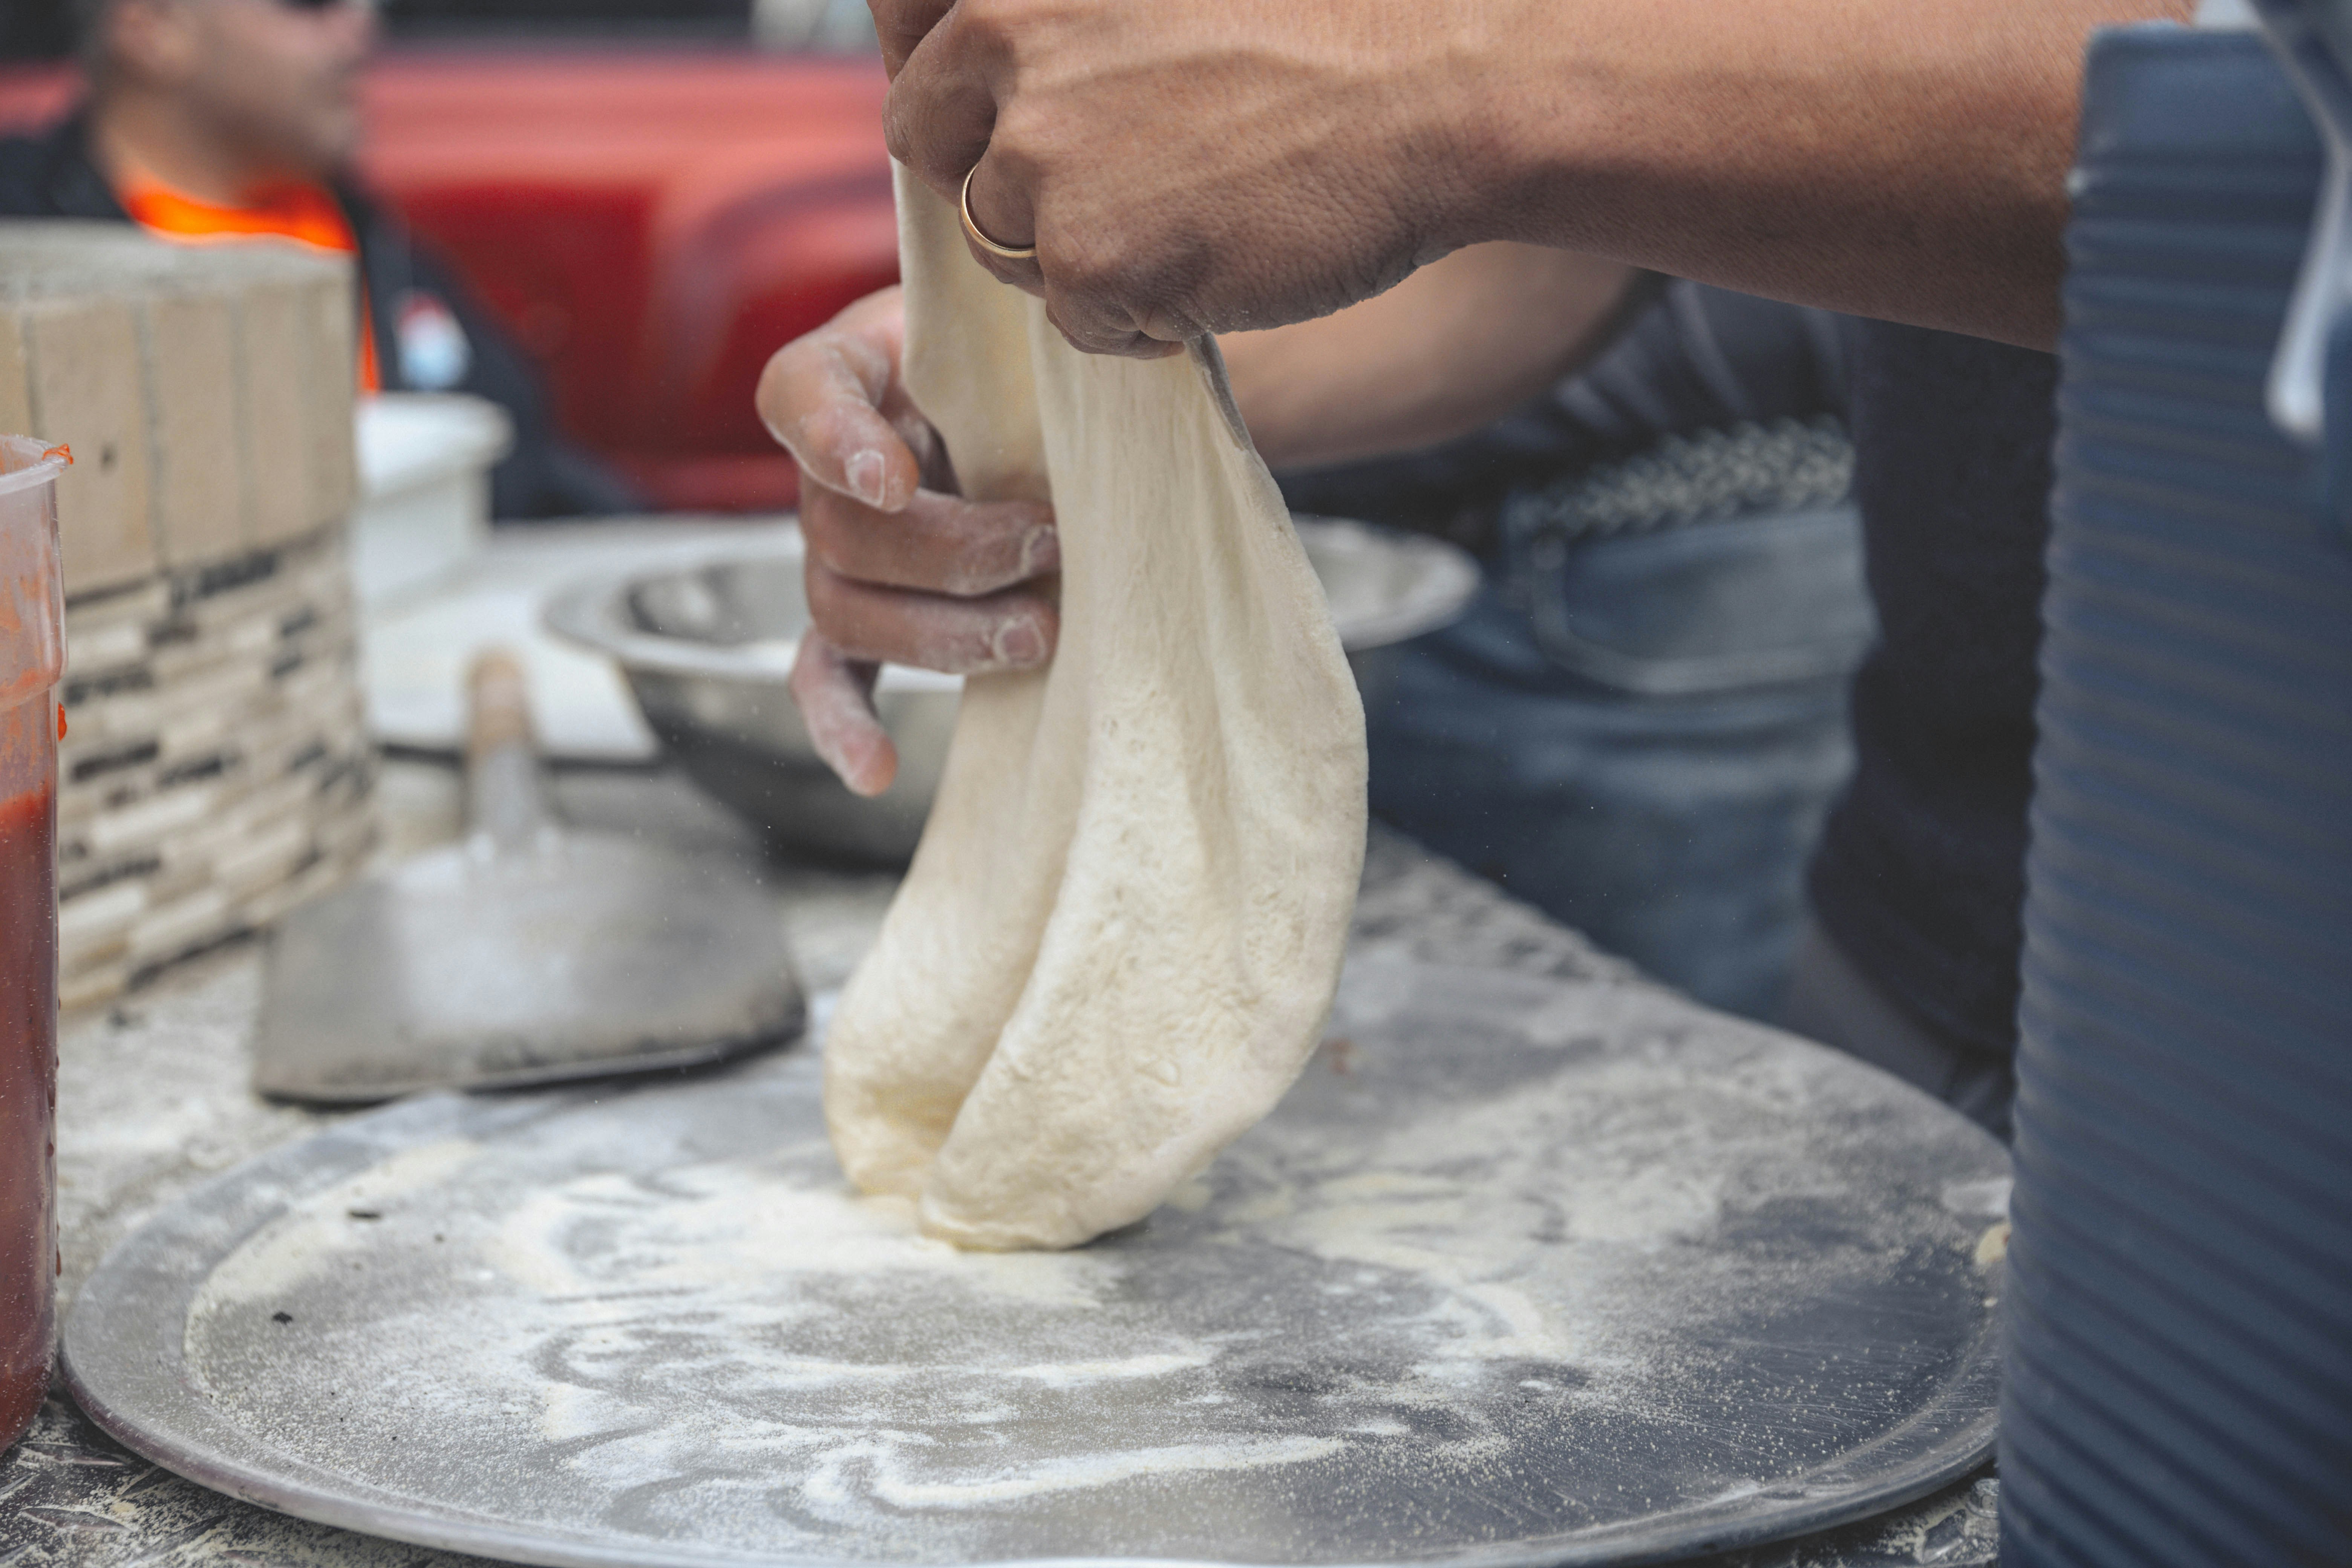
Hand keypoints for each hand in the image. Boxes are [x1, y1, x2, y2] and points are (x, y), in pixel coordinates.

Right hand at [757, 287, 1060, 794]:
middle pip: (841, 529)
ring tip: (1036, 634)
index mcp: (853, 372)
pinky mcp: (863, 617)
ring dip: (942, 634)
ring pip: (847, 610)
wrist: (1044, 407)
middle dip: (950, 553)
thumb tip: (1100, 338)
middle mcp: (828, 469)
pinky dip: (846, 724)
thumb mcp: (1026, 322)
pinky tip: (877, 771)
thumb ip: (1035, 330)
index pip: (806, 394)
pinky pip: (827, 677)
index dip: (837, 441)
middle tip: (1045, 545)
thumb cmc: (1033, 355)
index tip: (894, 476)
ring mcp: (835, 551)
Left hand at [877, 0, 1520, 355]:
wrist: (1438, 93)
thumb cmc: (1326, 19)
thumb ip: (1063, 8)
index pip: (901, 18)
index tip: (998, 95)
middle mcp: (1000, 38)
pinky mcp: (1084, 256)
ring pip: (997, 234)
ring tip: (1187, 208)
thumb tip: (996, 69)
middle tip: (1109, 170)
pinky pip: (1070, 314)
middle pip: (927, 138)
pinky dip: (1133, 310)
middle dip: (997, 166)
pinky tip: (1214, 259)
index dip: (942, 66)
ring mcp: (1038, 153)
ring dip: (1072, 243)